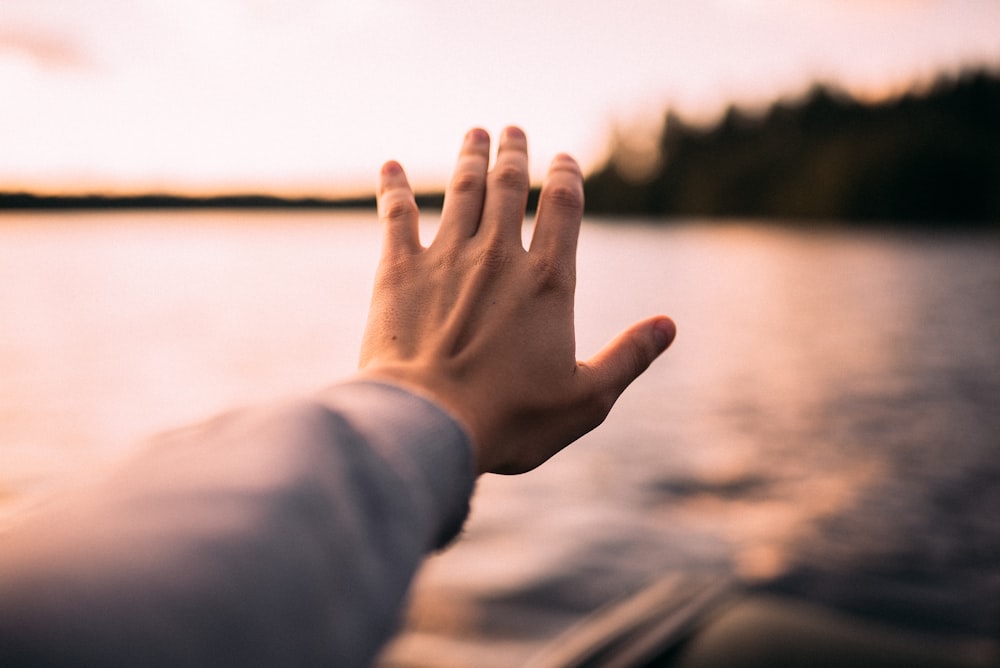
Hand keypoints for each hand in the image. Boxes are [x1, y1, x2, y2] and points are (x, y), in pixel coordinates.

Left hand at [357, 127, 674, 474]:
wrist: (429, 423)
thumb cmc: (510, 418)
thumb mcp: (586, 397)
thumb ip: (630, 356)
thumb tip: (669, 326)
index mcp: (547, 281)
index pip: (563, 207)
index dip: (566, 175)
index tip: (564, 158)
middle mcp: (498, 256)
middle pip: (510, 186)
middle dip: (515, 153)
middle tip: (512, 130)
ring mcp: (446, 258)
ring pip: (462, 190)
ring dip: (470, 157)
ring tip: (475, 133)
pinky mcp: (399, 271)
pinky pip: (397, 215)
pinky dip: (394, 187)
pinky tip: (391, 166)